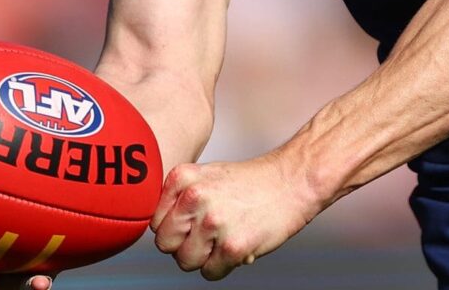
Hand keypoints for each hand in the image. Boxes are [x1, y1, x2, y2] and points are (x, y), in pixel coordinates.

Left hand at [151, 153, 322, 279]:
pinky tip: (237, 246)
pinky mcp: (232, 245)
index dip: (175, 226)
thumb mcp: (207, 175)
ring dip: (204, 257)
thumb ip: (179, 197)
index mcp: (183, 178)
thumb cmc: (252, 181)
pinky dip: (223, 266)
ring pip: (185, 261)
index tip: (194, 222)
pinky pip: (210, 272)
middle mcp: (194, 198)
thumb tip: (159, 230)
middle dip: (184, 244)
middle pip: (165, 243)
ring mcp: (213, 222)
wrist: (293, 181)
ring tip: (224, 239)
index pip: (155, 221)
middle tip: (208, 234)